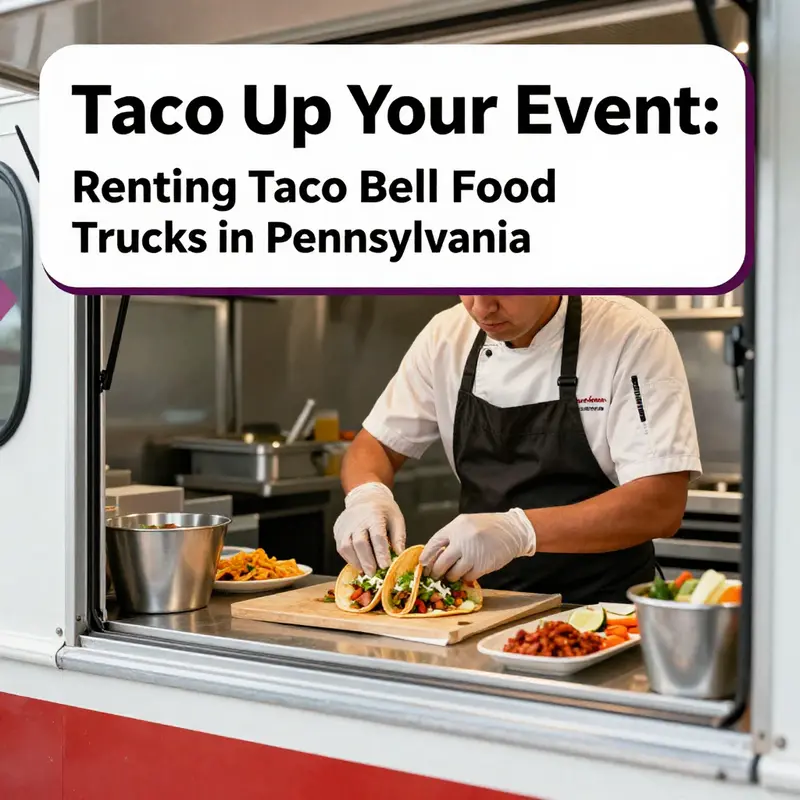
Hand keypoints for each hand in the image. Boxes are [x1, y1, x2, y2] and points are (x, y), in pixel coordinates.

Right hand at [333, 482, 405, 575]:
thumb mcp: (396, 519)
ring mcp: (345, 524)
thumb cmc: (383, 510)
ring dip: (356, 561)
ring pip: (347, 546)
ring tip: (365, 571)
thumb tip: (400, 556)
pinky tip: (358, 563)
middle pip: (360, 542)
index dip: (381, 552)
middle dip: (367, 560)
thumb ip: (399, 537)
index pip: (377, 536)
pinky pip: (341, 547)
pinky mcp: (338, 530)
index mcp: (374, 514)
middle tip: (373, 573)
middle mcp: (357, 519)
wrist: (365, 496)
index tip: (386, 566)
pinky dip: (349, 558)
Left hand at [419, 509, 535, 582]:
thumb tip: (435, 554)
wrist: (512, 530)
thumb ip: (451, 536)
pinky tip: (467, 572)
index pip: (434, 543)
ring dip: (450, 576)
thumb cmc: (487, 526)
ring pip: (453, 573)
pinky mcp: (482, 565)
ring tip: (452, 574)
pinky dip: (465, 577)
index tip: (422, 564)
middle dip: (435, 572)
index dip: (426, 556)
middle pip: (441, 562)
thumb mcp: (466, 524)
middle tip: (435, 575)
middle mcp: (462, 540)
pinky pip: (467, 577)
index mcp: (455, 527)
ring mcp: (472, 554)